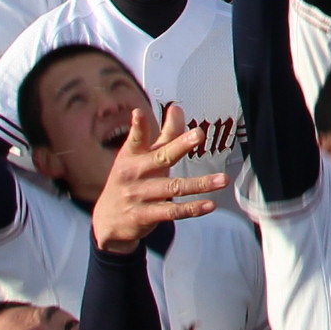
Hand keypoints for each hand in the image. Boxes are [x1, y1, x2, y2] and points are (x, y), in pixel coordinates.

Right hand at [92, 103, 228, 250]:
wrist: (108, 221)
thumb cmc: (129, 181)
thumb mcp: (139, 157)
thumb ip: (162, 135)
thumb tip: (177, 108)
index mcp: (132, 156)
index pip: (137, 138)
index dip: (139, 126)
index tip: (139, 112)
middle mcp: (136, 174)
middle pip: (161, 158)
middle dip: (180, 146)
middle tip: (198, 134)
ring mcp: (140, 196)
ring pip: (174, 187)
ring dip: (200, 184)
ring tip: (222, 179)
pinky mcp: (146, 215)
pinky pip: (173, 211)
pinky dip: (192, 209)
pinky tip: (209, 205)